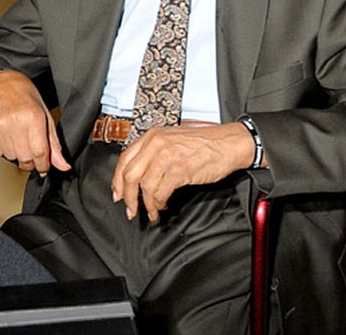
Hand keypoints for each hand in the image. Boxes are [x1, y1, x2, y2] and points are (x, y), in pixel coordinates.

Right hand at [0, 70, 69, 176]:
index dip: (43, 165)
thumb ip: (53, 143)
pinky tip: (8, 134)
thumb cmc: (24, 95)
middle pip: (25, 159)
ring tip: (19, 135)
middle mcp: (14, 122)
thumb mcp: (45, 114)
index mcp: (32, 117)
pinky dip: (5, 149)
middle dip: (31, 161)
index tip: (44, 167)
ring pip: (11, 158)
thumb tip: (63, 165)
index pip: (39, 153)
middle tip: (32, 148)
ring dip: (18, 154)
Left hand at [110, 122, 254, 221]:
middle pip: (130, 175)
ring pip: (144, 187)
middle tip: (131, 210)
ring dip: (146, 204)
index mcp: (153, 135)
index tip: (118, 194)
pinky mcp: (179, 169)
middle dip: (128, 197)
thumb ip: (155, 153)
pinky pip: (160, 193)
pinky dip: (159, 204)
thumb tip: (139, 176)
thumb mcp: (173, 140)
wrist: (228, 143)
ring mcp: (167, 155)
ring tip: (153, 211)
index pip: (125, 159)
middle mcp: (157, 143)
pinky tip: (164, 205)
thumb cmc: (204, 143)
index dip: (117, 181)